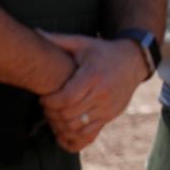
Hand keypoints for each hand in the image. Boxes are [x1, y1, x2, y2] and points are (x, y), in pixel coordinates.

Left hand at [38, 32, 148, 152]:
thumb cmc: (103, 52)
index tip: (44, 98)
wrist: (134, 61)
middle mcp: (102, 94)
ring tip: (55, 117)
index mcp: (93, 76)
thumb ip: (58, 40)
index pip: (65, 99)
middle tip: (47, 108)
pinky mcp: (110, 116)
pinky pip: (89, 135)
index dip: (49, 103)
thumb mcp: (83, 43)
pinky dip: (73, 137)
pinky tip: (65, 130)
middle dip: (52, 115)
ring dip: (61, 127)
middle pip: (68, 116)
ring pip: (77, 128)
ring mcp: (108, 107)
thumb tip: (35, 32)